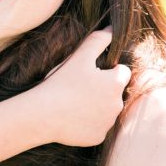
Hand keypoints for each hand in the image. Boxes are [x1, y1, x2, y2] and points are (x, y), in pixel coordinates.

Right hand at [41, 29, 130, 146]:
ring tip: (74, 103)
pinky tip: (72, 118)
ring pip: (107, 110)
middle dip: (103, 89)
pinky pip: (97, 127)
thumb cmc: (60, 83)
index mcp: (115, 83)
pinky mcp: (98, 137)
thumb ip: (98, 40)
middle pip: (115, 93)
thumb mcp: (79, 57)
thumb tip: (112, 29)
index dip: (107, 71)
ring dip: (96, 106)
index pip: (122, 72)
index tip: (90, 73)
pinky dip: (88, 123)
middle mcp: (117, 104)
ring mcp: (108, 123)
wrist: (43, 115)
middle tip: (79, 88)